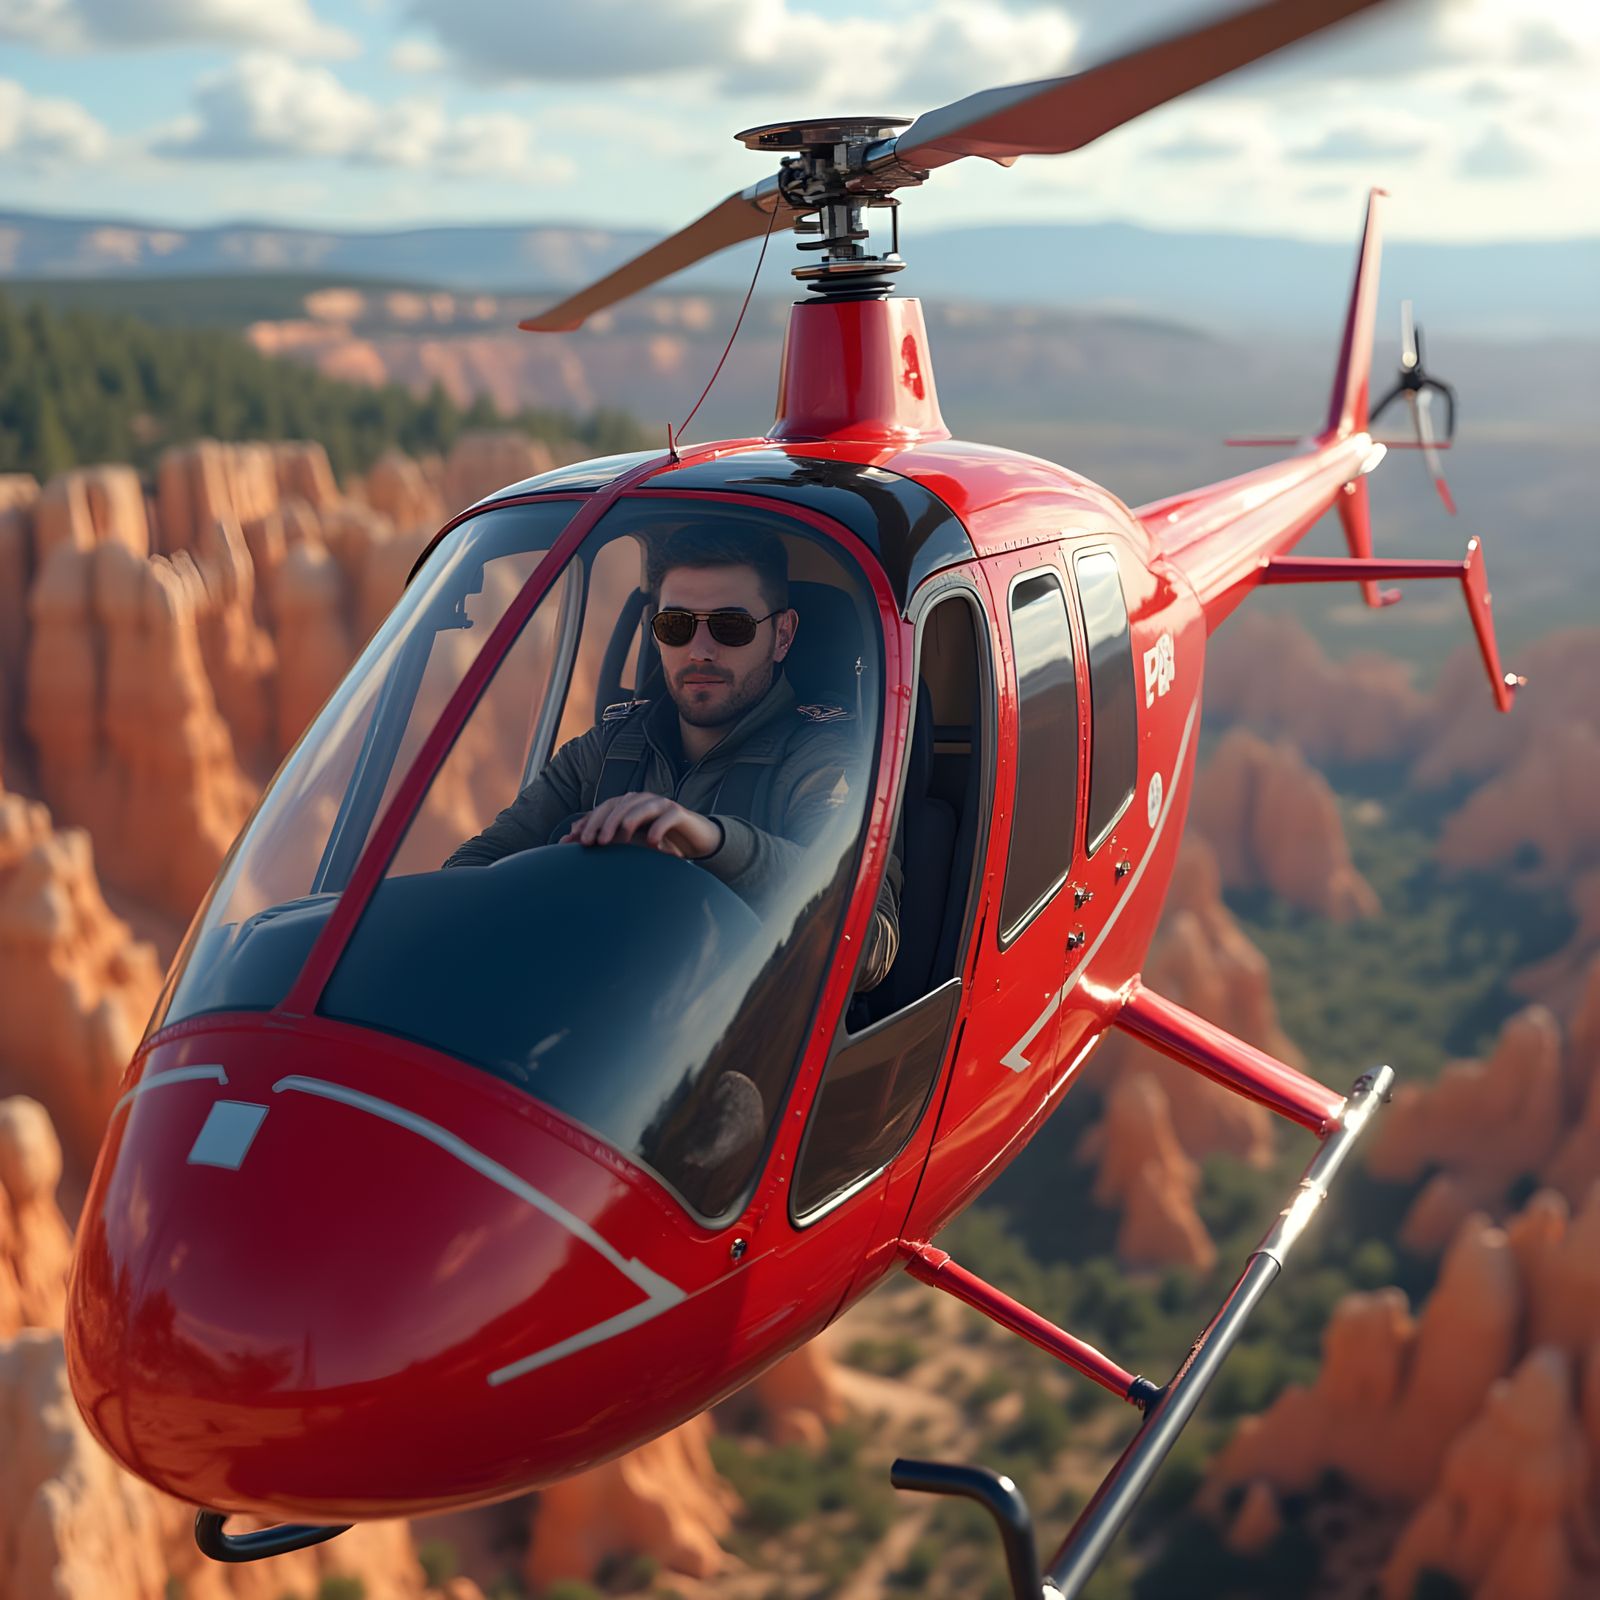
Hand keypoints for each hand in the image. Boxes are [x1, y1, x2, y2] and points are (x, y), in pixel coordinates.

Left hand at [561, 795, 723, 859]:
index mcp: (628, 804)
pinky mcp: (679, 813)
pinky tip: (652, 842)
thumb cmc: (657, 838)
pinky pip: (667, 817)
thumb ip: (604, 836)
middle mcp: (642, 800)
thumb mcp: (629, 839)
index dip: (590, 821)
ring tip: (620, 840)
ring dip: (628, 822)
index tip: (578, 839)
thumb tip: (570, 836)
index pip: (605, 808)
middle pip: (620, 805)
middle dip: (605, 823)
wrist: (693, 838)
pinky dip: (658, 828)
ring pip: (641, 807)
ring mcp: (661, 804)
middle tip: (596, 842)